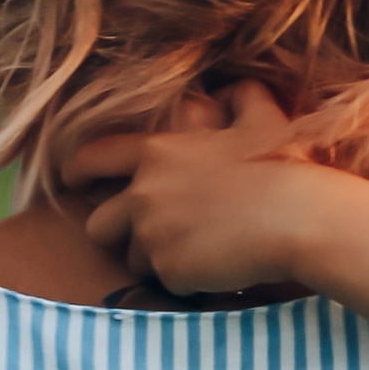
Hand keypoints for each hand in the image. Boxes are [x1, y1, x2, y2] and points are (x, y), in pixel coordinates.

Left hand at [77, 81, 321, 296]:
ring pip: (131, 259)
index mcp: (156, 154)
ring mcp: (152, 235)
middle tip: (146, 236)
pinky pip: (164, 282)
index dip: (77, 171)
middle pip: (98, 224)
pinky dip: (183, 280)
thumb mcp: (262, 118)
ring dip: (154, 258)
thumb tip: (231, 87)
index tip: (71, 180)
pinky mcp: (168, 271)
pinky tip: (214, 268)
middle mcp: (143, 194)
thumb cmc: (282, 164)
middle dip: (116, 232)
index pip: (92, 159)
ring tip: (194, 252)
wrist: (297, 217)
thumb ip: (240, 97)